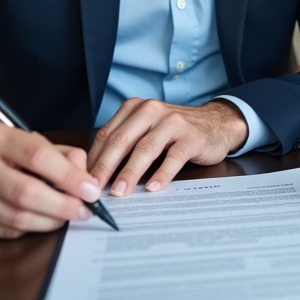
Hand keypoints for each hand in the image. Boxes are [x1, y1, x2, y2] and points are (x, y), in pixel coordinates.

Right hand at [0, 121, 102, 239]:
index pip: (37, 155)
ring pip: (18, 217)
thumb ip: (54, 153)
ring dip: (49, 220)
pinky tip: (34, 219)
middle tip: (83, 210)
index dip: (69, 175)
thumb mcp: (17, 142)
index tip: (90, 189)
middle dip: (63, 205)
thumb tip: (84, 170)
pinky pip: (4, 230)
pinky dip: (27, 228)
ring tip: (64, 216)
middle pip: (27, 192)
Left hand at [86, 98, 247, 195]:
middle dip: (105, 167)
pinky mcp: (192, 137)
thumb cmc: (174, 132)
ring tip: (120, 191)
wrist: (215, 124)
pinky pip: (174, 157)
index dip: (93, 160)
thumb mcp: (146, 130)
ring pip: (145, 148)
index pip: (106, 135)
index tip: (83, 181)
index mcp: (134, 108)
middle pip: (121, 140)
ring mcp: (173, 122)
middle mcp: (151, 110)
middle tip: (94, 189)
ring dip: (130, 172)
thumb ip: (124, 144)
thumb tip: (95, 174)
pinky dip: (162, 173)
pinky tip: (154, 187)